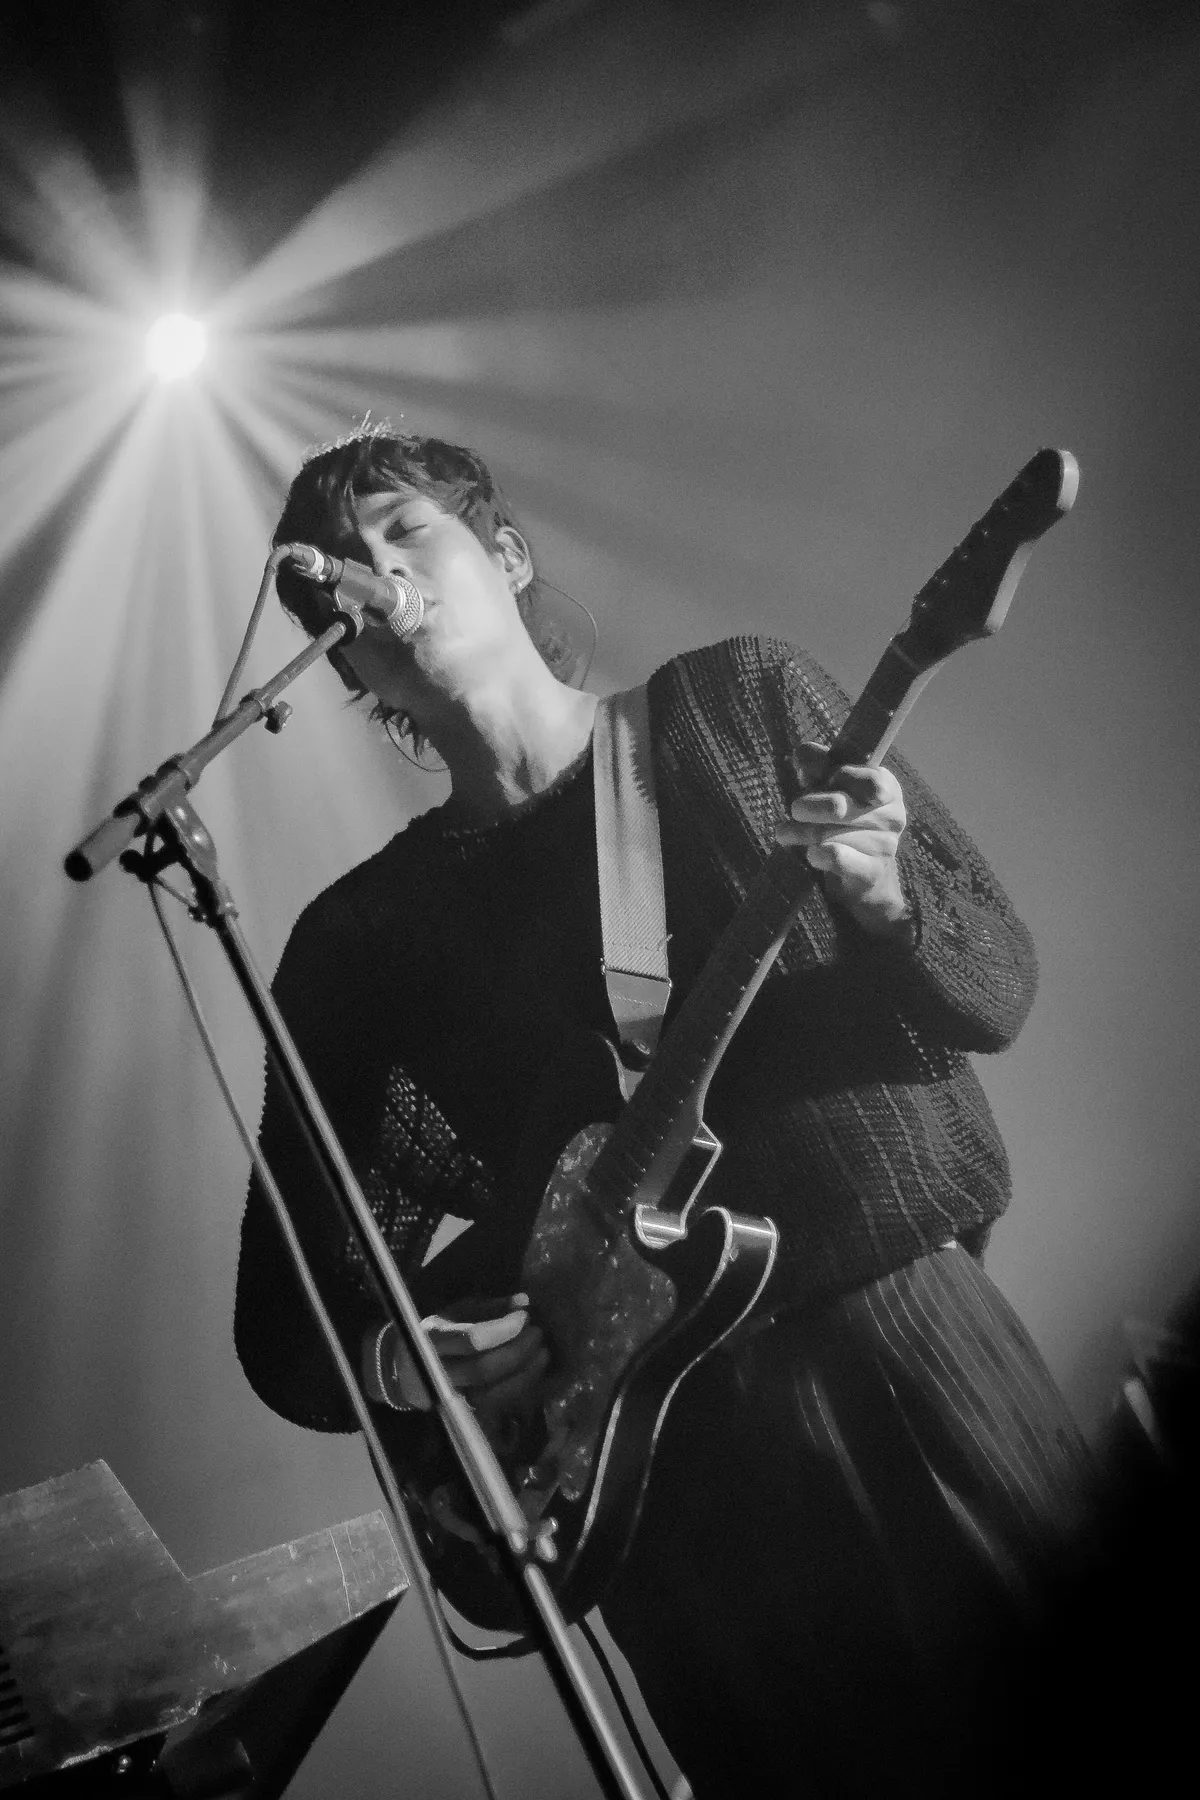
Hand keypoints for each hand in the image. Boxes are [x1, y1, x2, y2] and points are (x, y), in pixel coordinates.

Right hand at [364, 1295, 549, 1425]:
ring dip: (524, 1374)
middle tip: (538, 1334)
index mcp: (432, 1340)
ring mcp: (449, 1397)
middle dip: (518, 1352)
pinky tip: (533, 1372)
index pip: (472, 1339)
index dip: (504, 1329)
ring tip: (542, 1353)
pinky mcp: (461, 1413)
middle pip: (484, 1369)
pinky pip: (495, 1407)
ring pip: (492, 1394)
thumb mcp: (455, 1312)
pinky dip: (518, 1390)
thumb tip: (524, 1301)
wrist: (405, 1370)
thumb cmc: (437, 1333)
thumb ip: (489, 1307)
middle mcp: (438, 1372)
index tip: (525, 1317)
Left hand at [774, 741, 911, 939]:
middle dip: (807, 807)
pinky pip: (836, 857)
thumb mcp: (828, 787)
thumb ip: (816, 765)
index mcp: (887, 787)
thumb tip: (803, 753)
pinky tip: (811, 855)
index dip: (834, 778)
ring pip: (829, 833)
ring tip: (786, 834)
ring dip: (801, 833)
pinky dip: (816, 855)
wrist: (862, 875)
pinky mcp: (872, 872)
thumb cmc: (842, 821)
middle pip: (838, 805)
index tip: (821, 782)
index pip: (860, 775)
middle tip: (793, 810)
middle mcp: (893, 815)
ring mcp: (885, 845)